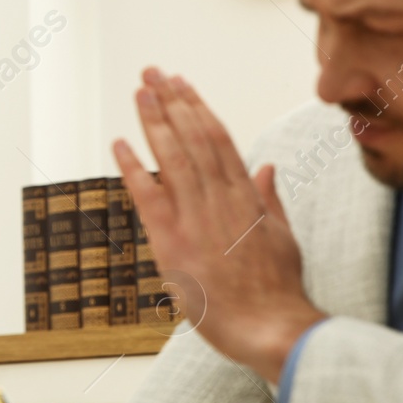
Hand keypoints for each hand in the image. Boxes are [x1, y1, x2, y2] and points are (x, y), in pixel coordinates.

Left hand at [111, 67, 324, 382]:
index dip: (198, 108)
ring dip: (155, 120)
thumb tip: (266, 167)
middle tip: (152, 73)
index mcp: (247, 197)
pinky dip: (133, 167)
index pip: (219, 140)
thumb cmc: (280, 291)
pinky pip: (148, 196)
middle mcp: (221, 200)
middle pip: (194, 138)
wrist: (273, 329)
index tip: (183, 85)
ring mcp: (197, 220)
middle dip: (172, 101)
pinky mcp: (175, 244)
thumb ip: (270, 200)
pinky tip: (119, 142)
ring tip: (141, 90)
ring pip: (174, 157)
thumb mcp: (283, 238)